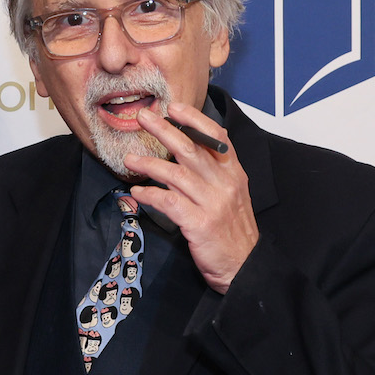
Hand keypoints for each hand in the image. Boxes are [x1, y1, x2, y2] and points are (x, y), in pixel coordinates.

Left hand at [123, 105, 259, 292]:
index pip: (217, 137)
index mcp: (233, 174)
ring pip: (176, 174)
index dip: (194, 119)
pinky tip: (137, 193)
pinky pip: (169, 202)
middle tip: (142, 118)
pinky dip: (150, 196)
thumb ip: (214, 174)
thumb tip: (187, 152)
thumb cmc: (233, 231)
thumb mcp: (233, 196)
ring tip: (130, 159)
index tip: (174, 107)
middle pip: (191, 149)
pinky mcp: (199, 224)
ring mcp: (212, 204)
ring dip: (149, 164)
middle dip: (164, 130)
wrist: (244, 266)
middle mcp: (224, 184)